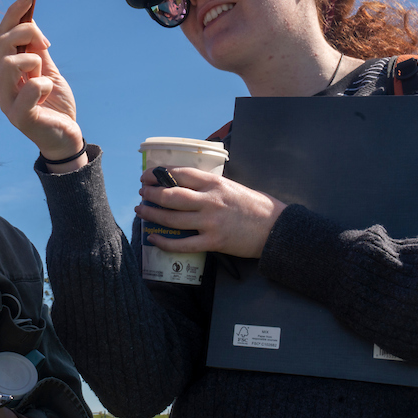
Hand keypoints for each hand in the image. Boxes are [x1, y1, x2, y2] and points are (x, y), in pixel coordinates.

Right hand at [0, 0, 84, 167]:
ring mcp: (7, 102)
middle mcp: (1, 85)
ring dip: (32, 60)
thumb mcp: (47, 69)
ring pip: (8, 65)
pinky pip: (29, 90)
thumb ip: (37, 48)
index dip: (13, 14)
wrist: (65, 136)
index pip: (1, 36)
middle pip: (1, 46)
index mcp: (5, 71)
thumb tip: (30, 18)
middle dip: (25, 34)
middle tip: (46, 43)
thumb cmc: (53, 103)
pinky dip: (42, 84)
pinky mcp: (20, 118)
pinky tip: (47, 91)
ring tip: (43, 72)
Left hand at [136, 167, 287, 258]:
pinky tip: (154, 237)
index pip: (180, 174)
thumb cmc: (255, 206)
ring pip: (172, 218)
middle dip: (151, 193)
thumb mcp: (232, 186)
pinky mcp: (213, 242)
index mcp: (215, 183)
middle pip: (171, 195)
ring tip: (141, 211)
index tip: (147, 176)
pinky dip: (164, 241)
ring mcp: (211, 222)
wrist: (275, 228)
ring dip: (152, 214)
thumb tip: (183, 184)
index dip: (159, 174)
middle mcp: (210, 201)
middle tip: (142, 192)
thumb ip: (209, 185)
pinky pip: (182, 243)